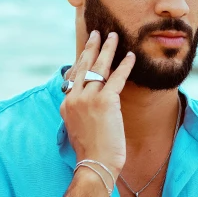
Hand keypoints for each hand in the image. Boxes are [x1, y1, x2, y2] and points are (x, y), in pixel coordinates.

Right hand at [60, 31, 134, 182]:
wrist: (95, 164)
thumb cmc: (91, 152)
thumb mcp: (79, 127)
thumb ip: (81, 111)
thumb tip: (90, 104)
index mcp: (66, 104)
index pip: (74, 76)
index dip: (82, 60)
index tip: (87, 49)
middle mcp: (74, 98)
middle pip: (84, 65)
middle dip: (92, 47)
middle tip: (97, 33)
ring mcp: (88, 98)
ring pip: (99, 67)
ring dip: (108, 49)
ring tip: (114, 36)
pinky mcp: (105, 101)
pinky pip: (117, 78)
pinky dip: (125, 65)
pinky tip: (131, 56)